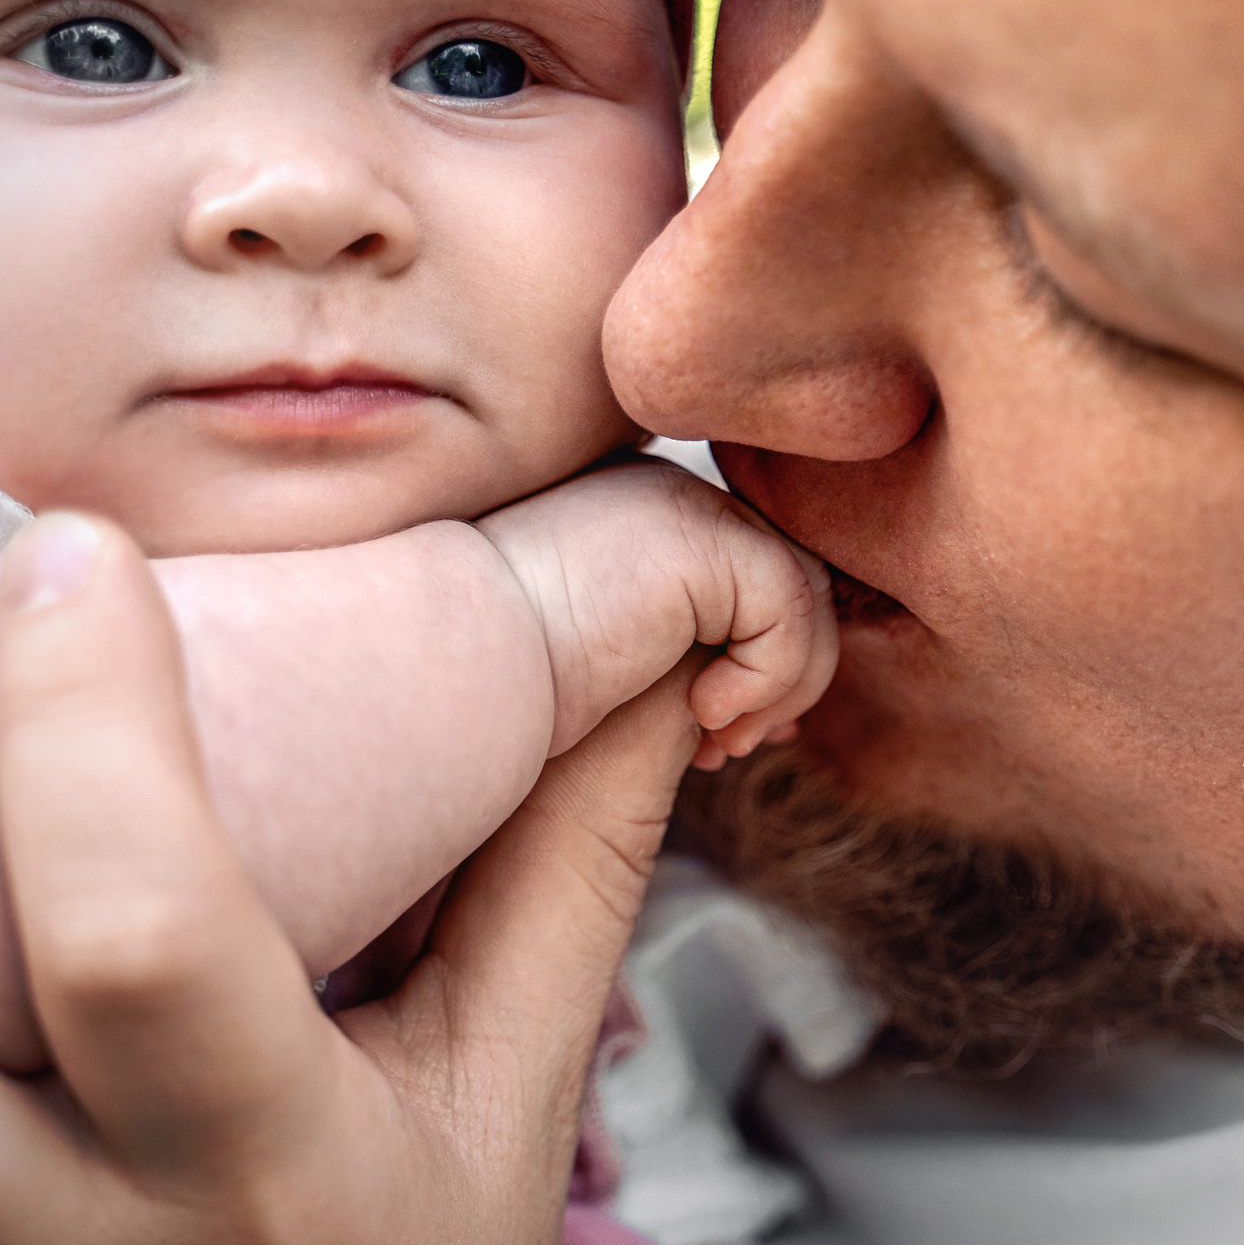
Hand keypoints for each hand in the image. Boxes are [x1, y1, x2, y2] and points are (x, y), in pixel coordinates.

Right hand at [477, 459, 837, 772]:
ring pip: (803, 593)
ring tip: (718, 744)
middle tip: (724, 750)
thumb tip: (728, 677)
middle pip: (786, 576)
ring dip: (781, 687)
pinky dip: (766, 677)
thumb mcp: (596, 662)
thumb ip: (664, 650)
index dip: (756, 660)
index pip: (746, 572)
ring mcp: (680, 506)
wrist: (441, 668)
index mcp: (635, 515)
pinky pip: (788, 608)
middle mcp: (663, 493)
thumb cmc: (492, 687)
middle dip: (779, 676)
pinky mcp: (696, 539)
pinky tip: (702, 720)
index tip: (714, 740)